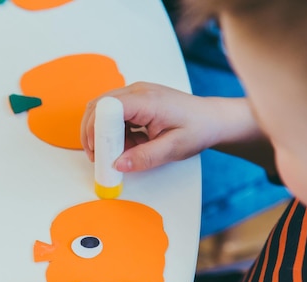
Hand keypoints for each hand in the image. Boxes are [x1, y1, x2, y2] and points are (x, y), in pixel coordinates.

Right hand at [80, 82, 259, 172]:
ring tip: (122, 153)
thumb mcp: (173, 148)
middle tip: (98, 158)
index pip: (107, 108)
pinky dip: (115, 133)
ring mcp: (135, 94)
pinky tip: (131, 145)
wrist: (212, 119)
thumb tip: (118, 165)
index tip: (99, 153)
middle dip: (93, 134)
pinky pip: (115, 115)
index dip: (97, 131)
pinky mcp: (136, 101)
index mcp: (146, 100)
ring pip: (103, 111)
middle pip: (98, 107)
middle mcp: (137, 91)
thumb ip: (145, 157)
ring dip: (105, 135)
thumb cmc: (198, 128)